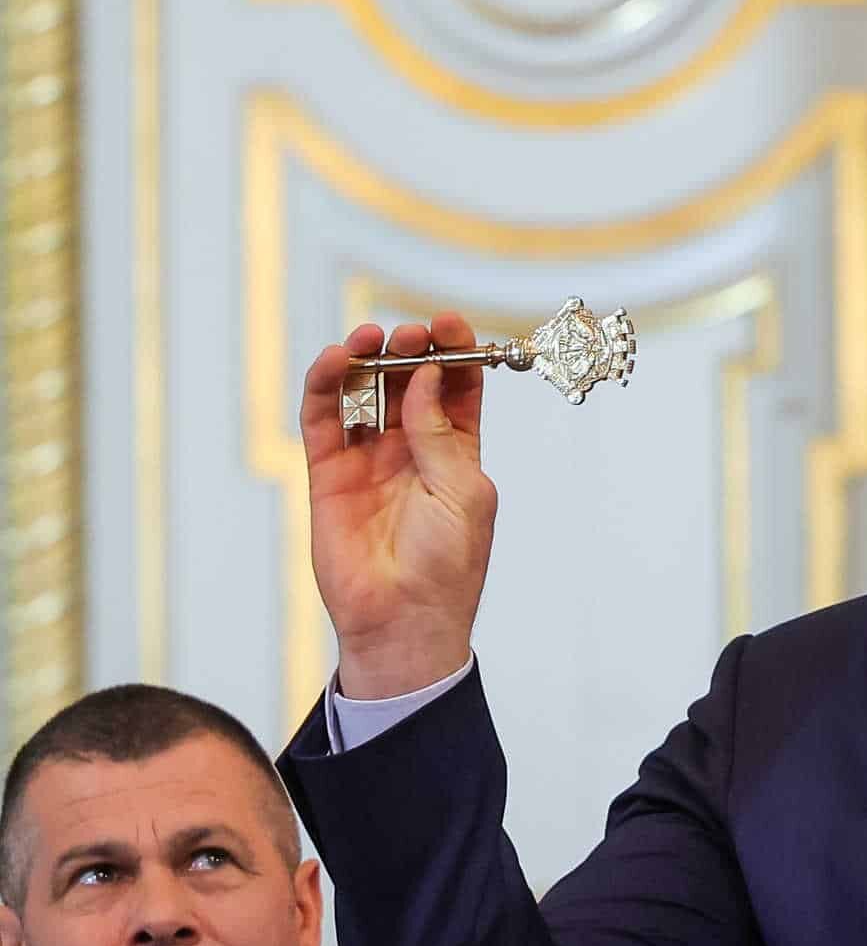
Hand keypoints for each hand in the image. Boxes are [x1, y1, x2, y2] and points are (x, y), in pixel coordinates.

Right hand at [299, 315, 496, 698]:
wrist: (404, 621)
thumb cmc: (447, 565)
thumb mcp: (462, 491)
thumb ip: (440, 433)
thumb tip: (426, 376)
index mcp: (458, 453)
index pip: (456, 388)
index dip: (454, 352)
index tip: (448, 324)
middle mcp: (413, 449)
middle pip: (408, 381)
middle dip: (409, 350)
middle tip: (409, 335)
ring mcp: (370, 459)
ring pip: (363, 392)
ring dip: (366, 358)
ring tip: (370, 338)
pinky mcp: (330, 473)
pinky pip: (323, 419)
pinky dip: (324, 385)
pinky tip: (335, 360)